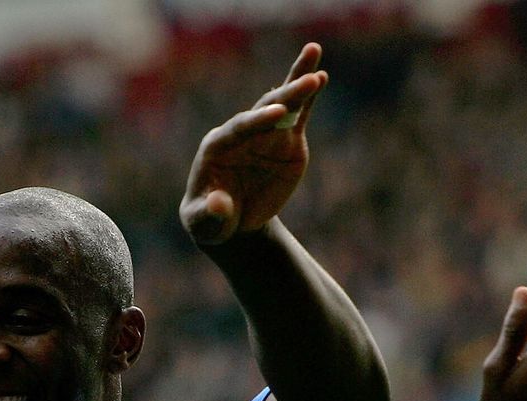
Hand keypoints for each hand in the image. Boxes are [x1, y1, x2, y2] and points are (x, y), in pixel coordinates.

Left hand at [180, 43, 326, 245]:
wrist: (230, 222)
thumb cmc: (210, 221)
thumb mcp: (204, 223)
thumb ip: (212, 213)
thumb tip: (220, 205)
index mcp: (217, 147)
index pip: (239, 128)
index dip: (258, 120)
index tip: (279, 113)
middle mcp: (241, 134)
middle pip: (263, 110)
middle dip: (285, 95)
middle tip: (309, 80)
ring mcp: (265, 136)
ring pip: (282, 105)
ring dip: (298, 83)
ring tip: (313, 51)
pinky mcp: (285, 141)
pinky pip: (297, 116)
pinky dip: (308, 98)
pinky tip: (321, 76)